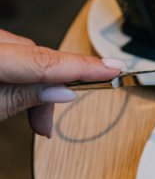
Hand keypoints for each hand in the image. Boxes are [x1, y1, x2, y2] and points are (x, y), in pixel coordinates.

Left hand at [0, 30, 124, 136]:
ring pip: (28, 55)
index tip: (114, 69)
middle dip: (52, 89)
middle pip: (39, 57)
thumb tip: (63, 91)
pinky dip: (22, 76)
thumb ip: (25, 95)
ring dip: (37, 86)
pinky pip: (14, 54)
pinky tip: (18, 98)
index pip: (47, 60)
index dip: (84, 67)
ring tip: (34, 121)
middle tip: (47, 124)